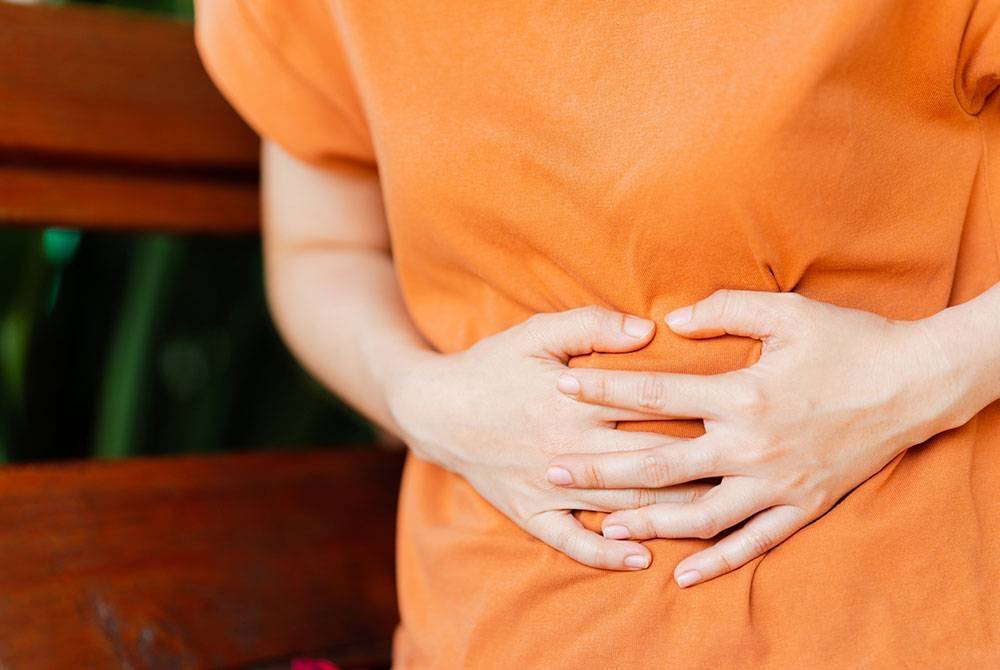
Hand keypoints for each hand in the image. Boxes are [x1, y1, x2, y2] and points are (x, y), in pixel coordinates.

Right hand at [386, 306, 712, 570]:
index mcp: (577, 402)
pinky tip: (641, 557)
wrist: (435, 409)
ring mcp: (549, 486)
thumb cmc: (492, 364)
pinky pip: (572, 541)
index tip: (742, 418)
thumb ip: (594, 325)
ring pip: (621, 504)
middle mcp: (569, 449)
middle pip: (649, 464)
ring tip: (717, 516)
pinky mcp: (530, 511)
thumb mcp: (538, 332)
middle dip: (701, 469)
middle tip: (748, 472)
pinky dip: (606, 552)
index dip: (700, 415)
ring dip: (669, 513)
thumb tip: (650, 329)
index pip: (651, 411)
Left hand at [546, 290, 969, 586]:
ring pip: (698, 515)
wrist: (917, 383)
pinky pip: (754, 543)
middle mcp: (751, 446)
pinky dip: (719, 561)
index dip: (604, 390)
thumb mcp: (787, 311)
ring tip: (603, 527)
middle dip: (601, 471)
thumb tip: (669, 321)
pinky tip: (685, 575)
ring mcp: (776, 482)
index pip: (655, 395)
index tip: (562, 389)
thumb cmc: (850, 340)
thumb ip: (725, 310)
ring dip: (647, 522)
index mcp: (742, 394)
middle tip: (554, 474)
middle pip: (660, 464)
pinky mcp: (802, 505)